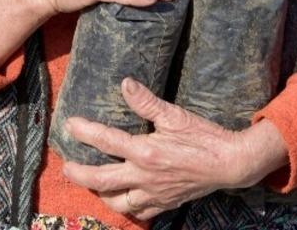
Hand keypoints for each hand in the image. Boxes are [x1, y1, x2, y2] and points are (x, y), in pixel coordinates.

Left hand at [62, 78, 287, 219]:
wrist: (230, 164)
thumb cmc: (204, 137)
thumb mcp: (174, 115)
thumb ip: (146, 102)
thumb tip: (125, 84)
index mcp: (145, 152)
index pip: (106, 141)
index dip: (84, 132)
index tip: (69, 125)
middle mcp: (144, 176)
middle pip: (102, 179)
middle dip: (80, 174)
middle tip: (66, 167)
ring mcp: (153, 194)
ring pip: (117, 201)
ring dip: (101, 193)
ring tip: (93, 183)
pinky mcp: (165, 203)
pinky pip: (139, 212)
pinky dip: (127, 207)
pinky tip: (123, 199)